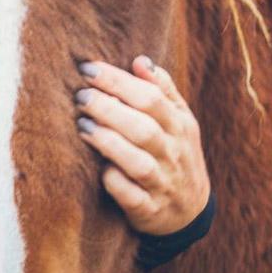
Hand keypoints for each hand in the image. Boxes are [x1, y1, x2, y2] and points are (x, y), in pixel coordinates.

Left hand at [75, 55, 210, 236]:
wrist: (191, 211)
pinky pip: (131, 197)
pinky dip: (115, 182)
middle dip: (109, 108)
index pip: (151, 97)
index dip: (118, 81)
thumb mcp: (180, 121)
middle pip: (143, 127)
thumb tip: (140, 60)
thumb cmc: (176, 155)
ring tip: (82, 126)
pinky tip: (99, 169)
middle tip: (80, 96)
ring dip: (109, 142)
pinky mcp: (149, 210)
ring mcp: (163, 183)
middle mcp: (173, 153)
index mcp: (180, 126)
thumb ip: (162, 90)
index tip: (88, 68)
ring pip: (138, 162)